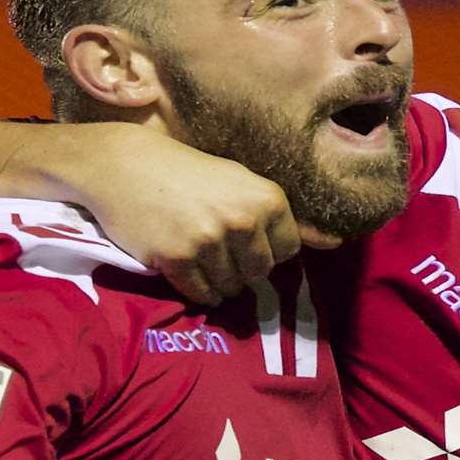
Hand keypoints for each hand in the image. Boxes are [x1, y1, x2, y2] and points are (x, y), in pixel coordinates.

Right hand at [65, 124, 339, 304]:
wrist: (122, 165)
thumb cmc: (185, 172)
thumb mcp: (240, 183)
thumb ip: (283, 218)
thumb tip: (337, 244)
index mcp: (267, 198)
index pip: (287, 252)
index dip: (263, 248)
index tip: (238, 233)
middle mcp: (243, 219)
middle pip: (259, 273)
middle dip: (239, 266)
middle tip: (212, 242)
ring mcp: (210, 240)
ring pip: (231, 288)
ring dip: (215, 279)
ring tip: (195, 250)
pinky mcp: (178, 258)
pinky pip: (202, 294)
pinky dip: (194, 288)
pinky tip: (180, 263)